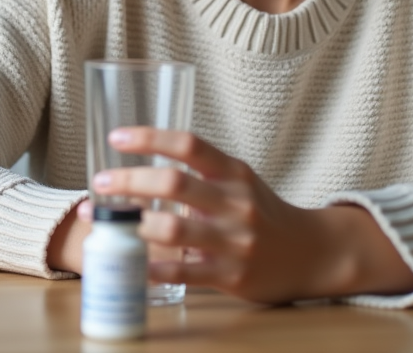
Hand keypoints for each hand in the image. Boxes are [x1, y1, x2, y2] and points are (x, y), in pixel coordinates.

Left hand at [91, 127, 412, 303]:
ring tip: (105, 222)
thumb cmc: (263, 213)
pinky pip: (182, 271)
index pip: (189, 144)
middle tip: (100, 182)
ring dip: (132, 225)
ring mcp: (234, 240)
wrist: (311, 253)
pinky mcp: (231, 274)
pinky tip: (128, 263)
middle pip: (174, 183)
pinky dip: (150, 267)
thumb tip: (141, 165)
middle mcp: (236, 203)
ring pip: (173, 228)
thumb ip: (200, 173)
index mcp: (234, 173)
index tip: (116, 138)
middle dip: (130, 181)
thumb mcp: (239, 182)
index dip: (150, 138)